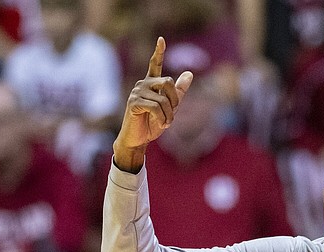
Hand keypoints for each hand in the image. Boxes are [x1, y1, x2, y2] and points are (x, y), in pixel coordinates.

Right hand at [113, 37, 193, 172]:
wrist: (139, 140)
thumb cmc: (152, 124)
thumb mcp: (170, 107)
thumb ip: (179, 91)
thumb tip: (189, 73)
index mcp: (151, 83)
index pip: (154, 64)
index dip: (159, 52)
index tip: (161, 39)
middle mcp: (143, 84)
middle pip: (168, 82)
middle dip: (175, 101)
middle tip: (171, 115)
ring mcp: (137, 92)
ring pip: (163, 99)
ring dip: (169, 115)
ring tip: (165, 123)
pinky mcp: (134, 102)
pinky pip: (156, 107)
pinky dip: (162, 118)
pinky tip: (161, 124)